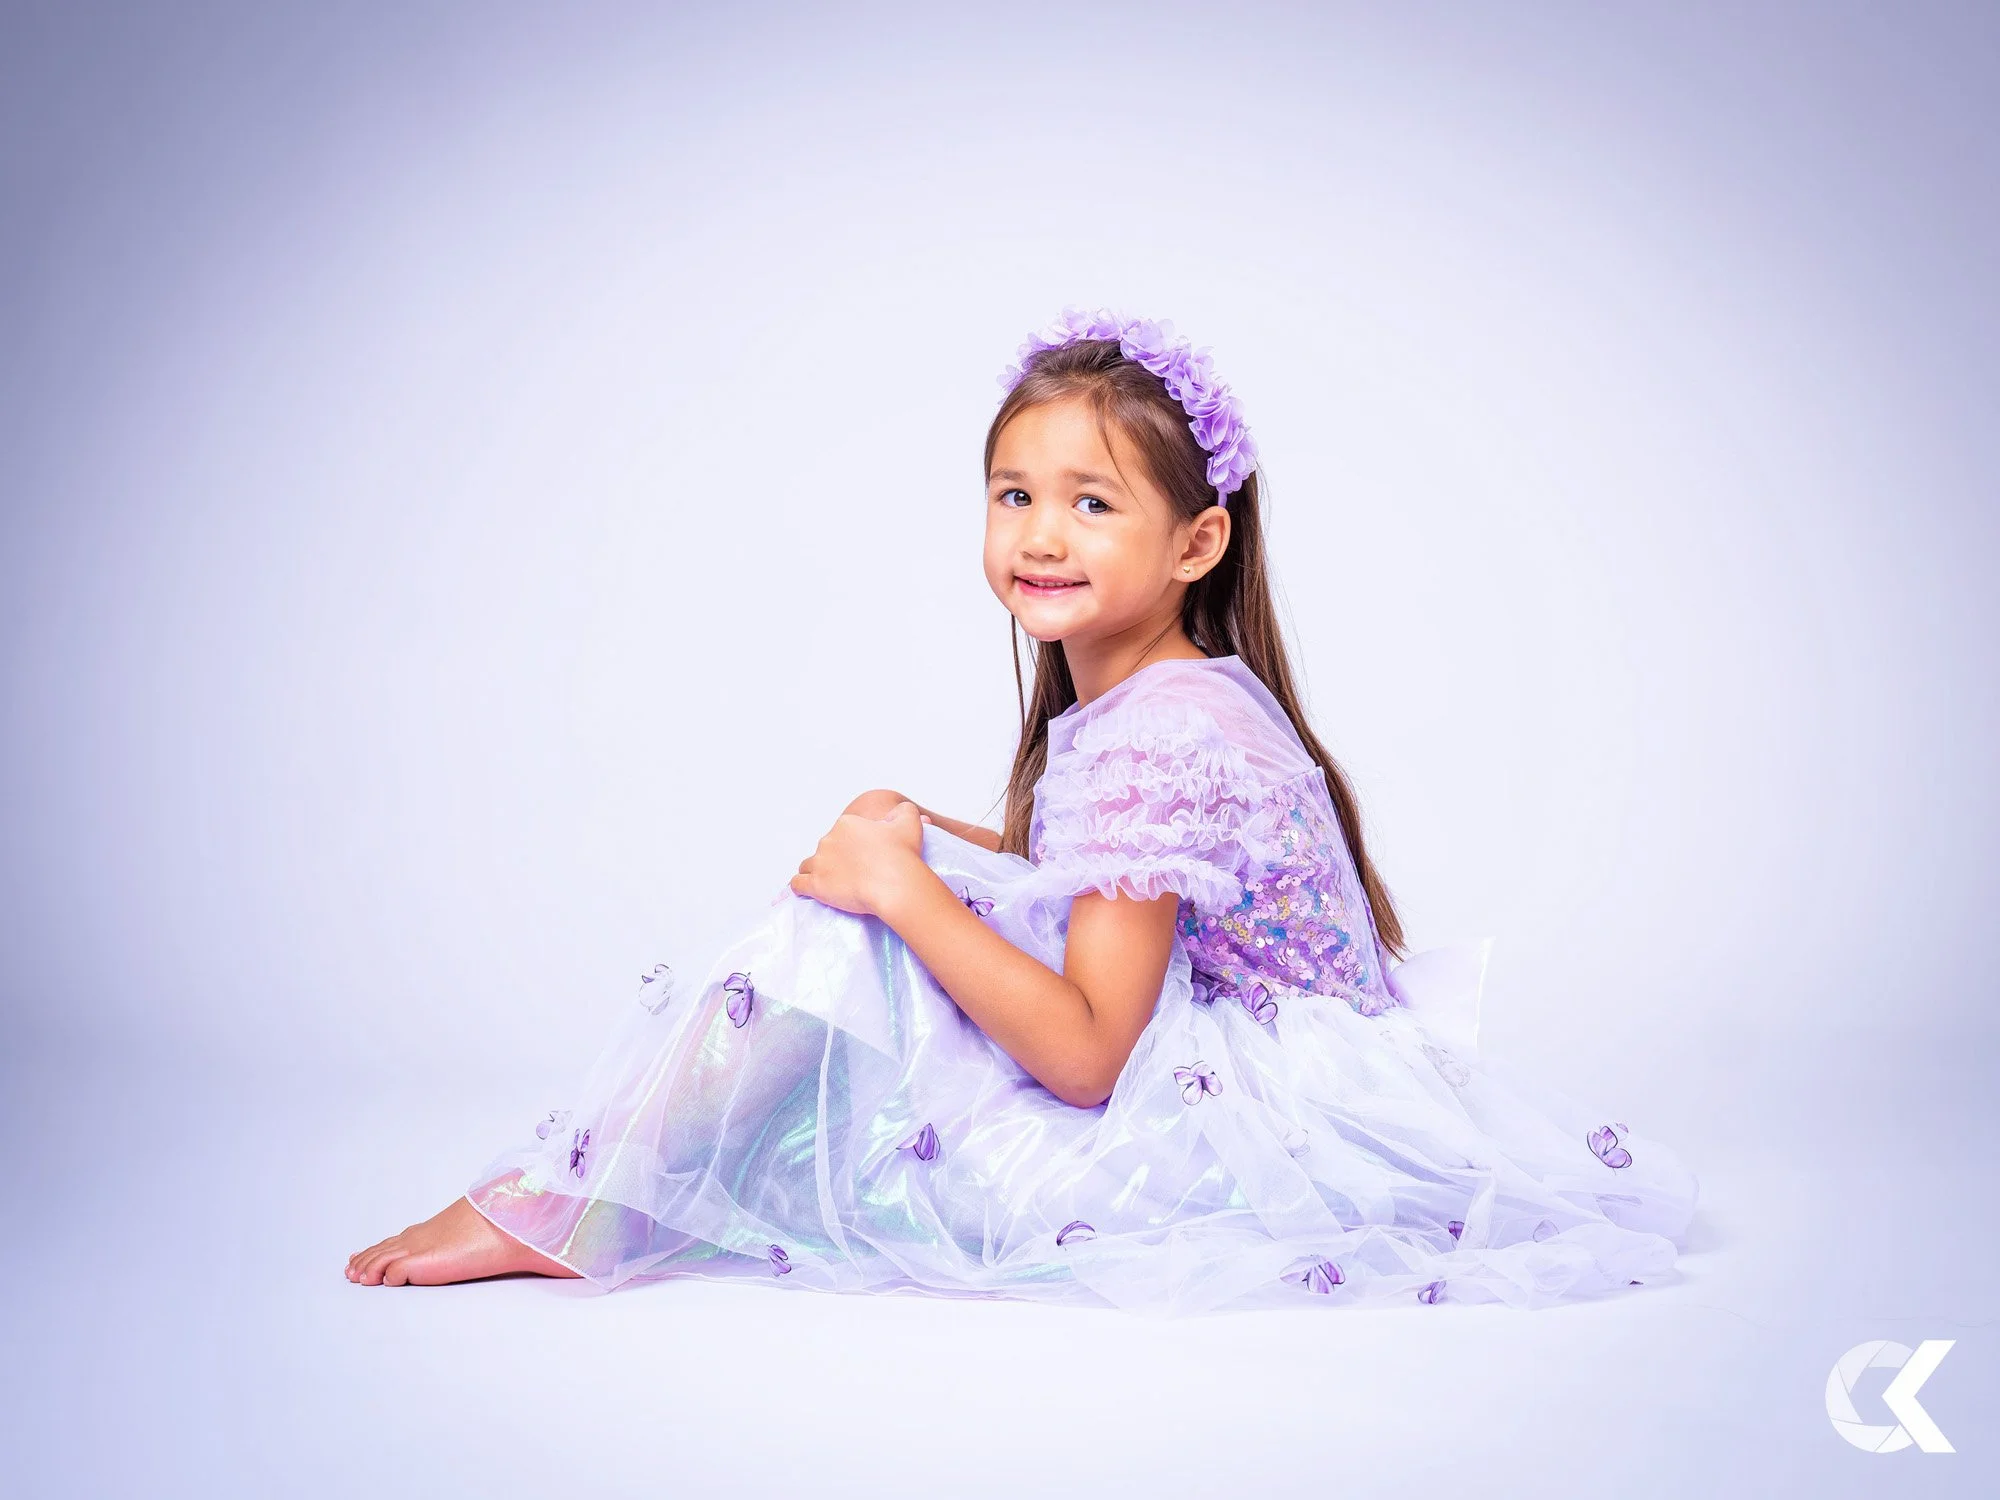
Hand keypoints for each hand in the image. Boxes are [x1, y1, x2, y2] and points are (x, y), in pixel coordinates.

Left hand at [790, 799, 933, 917]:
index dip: (850, 846)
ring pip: (808, 865)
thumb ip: (904, 811)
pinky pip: (798, 884)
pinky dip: (802, 888)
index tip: (861, 858)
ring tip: (830, 884)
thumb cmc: (903, 854)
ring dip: (816, 872)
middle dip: (834, 859)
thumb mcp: (909, 823)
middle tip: (851, 874)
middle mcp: (829, 839)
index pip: (841, 833)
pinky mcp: (815, 884)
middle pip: (826, 849)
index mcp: (847, 824)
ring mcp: (820, 862)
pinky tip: (809, 892)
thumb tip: (899, 812)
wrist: (895, 884)